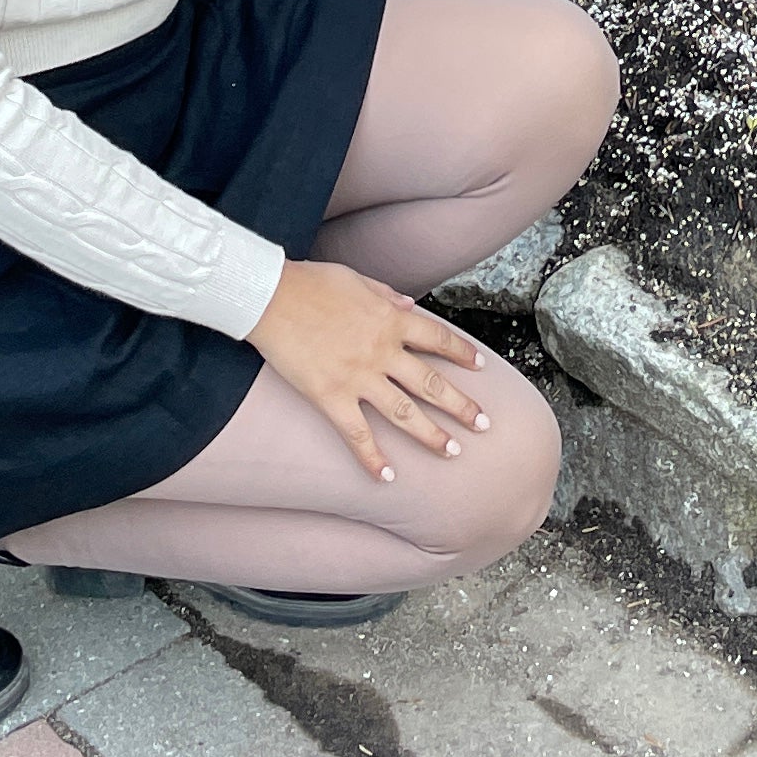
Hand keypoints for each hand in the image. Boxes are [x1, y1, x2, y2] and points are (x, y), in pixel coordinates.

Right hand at [248, 256, 487, 477]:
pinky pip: (357, 434)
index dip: (463, 353)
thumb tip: (409, 304)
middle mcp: (382, 351)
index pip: (438, 339)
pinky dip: (372, 458)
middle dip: (460, 405)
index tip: (481, 367)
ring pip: (404, 412)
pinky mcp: (332, 397)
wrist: (272, 297)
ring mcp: (359, 377)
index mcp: (391, 320)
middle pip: (431, 382)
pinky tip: (387, 477)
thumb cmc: (312, 284)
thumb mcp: (358, 280)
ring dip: (431, 434)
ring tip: (452, 451)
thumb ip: (386, 295)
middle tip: (483, 424)